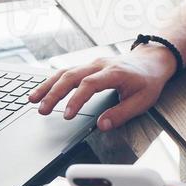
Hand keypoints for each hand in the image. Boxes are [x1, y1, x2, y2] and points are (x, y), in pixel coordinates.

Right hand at [28, 46, 177, 130]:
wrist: (152, 60)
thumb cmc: (148, 80)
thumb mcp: (142, 101)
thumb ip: (121, 114)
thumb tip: (102, 125)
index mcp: (114, 72)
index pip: (89, 84)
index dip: (76, 100)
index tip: (66, 116)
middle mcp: (100, 65)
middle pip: (71, 76)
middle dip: (54, 93)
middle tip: (41, 110)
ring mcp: (92, 63)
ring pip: (65, 72)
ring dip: (47, 86)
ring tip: (32, 100)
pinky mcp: (88, 66)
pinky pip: (67, 71)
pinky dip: (52, 81)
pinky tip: (42, 91)